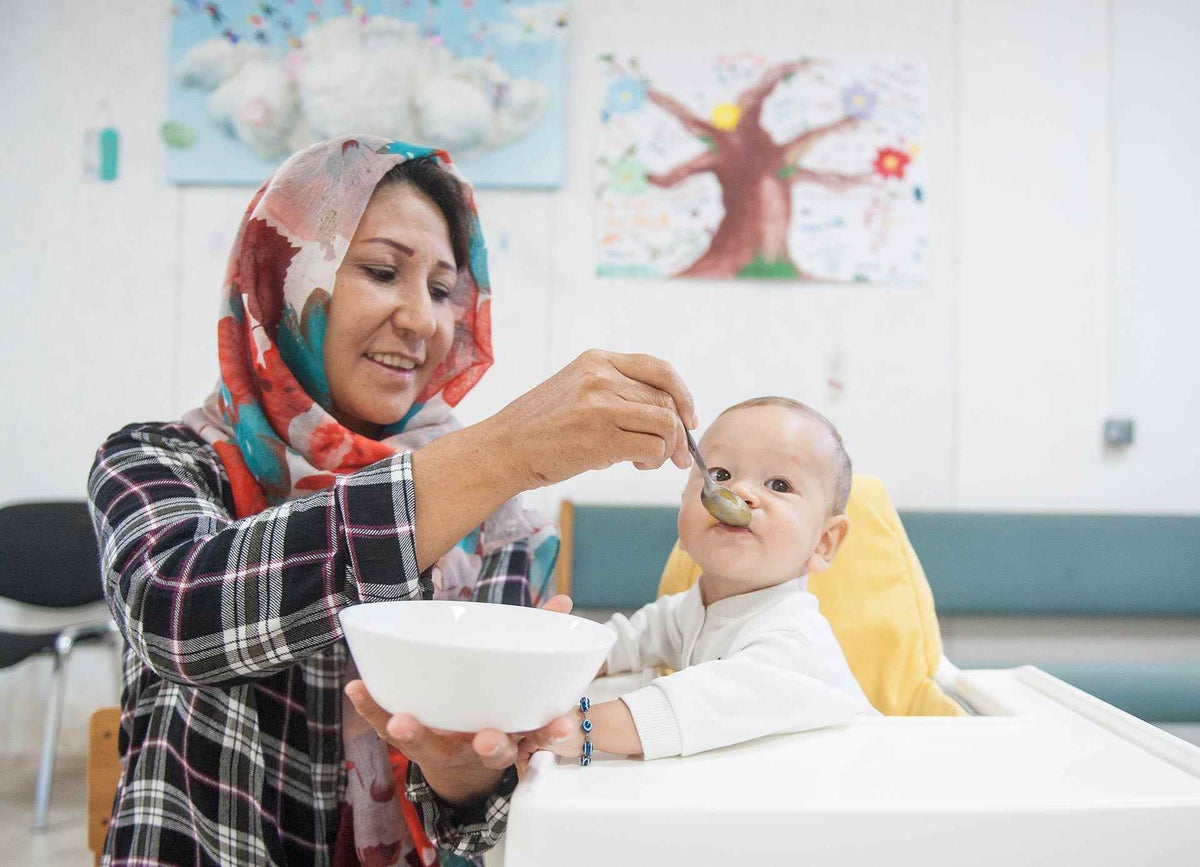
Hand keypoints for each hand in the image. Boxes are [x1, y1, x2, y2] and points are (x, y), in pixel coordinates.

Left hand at [343, 595, 577, 802]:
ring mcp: (445, 747)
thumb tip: (563, 602)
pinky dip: (372, 709)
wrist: (462, 769)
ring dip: (417, 734)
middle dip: (490, 745)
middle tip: (486, 739)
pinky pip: (388, 726)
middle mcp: (482, 747)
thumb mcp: (521, 684)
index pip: (540, 735)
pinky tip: (356, 688)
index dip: (550, 732)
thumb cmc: (495, 709)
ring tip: (402, 722)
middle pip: (490, 751)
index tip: (561, 723)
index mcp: (517, 733)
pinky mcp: (412, 741)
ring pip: (431, 745)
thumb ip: (541, 639)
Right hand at [488, 350, 697, 488]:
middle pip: (665, 399)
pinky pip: (652, 447)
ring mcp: (602, 405)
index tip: (688, 417)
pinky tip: (638, 464)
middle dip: (679, 430)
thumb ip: (614, 392)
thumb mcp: (575, 390)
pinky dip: (654, 460)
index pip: (658, 369)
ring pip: (665, 423)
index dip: (682, 394)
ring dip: (668, 448)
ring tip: (650, 461)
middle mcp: (601, 377)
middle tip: (676, 454)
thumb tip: (663, 416)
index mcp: (597, 360)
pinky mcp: (602, 437)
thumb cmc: (538, 427)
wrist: (504, 448)